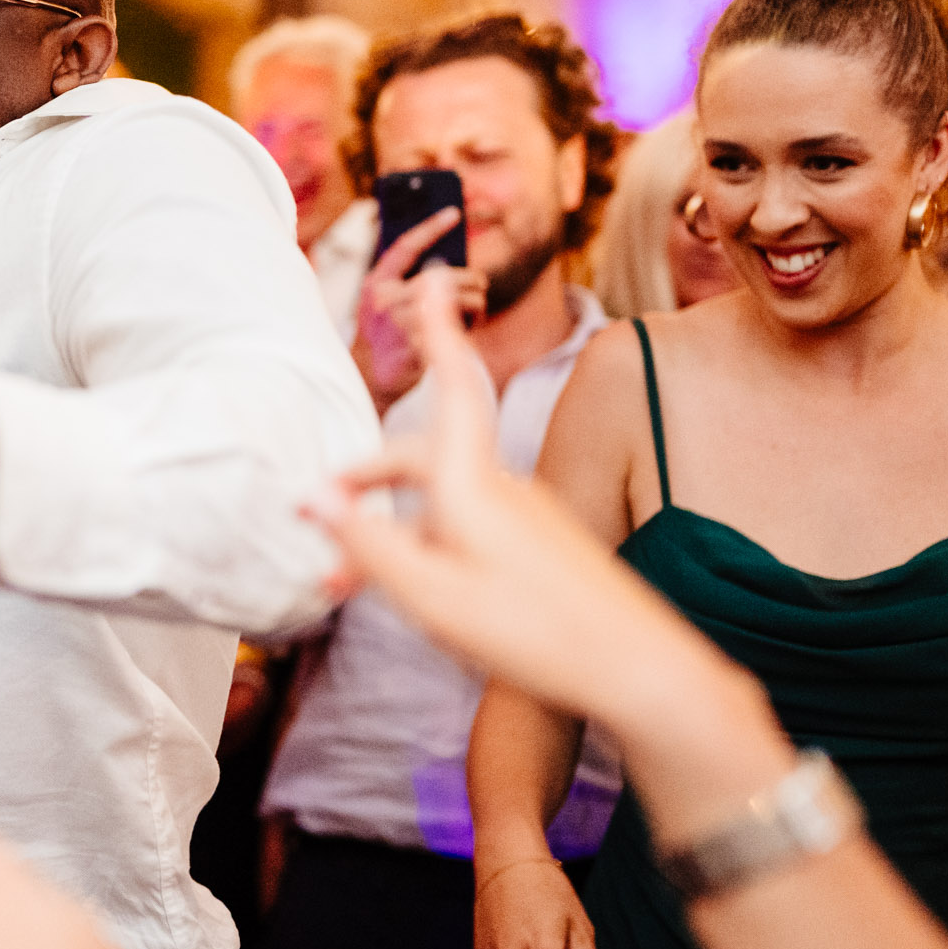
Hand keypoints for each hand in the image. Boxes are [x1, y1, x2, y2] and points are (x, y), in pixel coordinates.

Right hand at [308, 275, 745, 736]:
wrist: (639, 671)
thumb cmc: (531, 633)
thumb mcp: (427, 594)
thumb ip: (364, 542)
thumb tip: (308, 498)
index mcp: (471, 485)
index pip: (453, 386)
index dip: (439, 331)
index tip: (433, 277)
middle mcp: (501, 488)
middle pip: (422, 457)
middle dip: (367, 475)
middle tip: (320, 512)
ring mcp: (525, 517)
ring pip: (439, 501)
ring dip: (389, 527)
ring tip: (347, 583)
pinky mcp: (540, 547)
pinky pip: (466, 527)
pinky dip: (425, 544)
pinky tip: (415, 594)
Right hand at [353, 209, 483, 407]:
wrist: (373, 377)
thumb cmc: (386, 334)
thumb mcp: (386, 301)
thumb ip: (407, 278)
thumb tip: (444, 259)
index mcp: (377, 284)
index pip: (404, 247)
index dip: (429, 227)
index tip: (453, 213)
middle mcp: (386, 300)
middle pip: (440, 274)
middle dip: (469, 278)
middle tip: (480, 284)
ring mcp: (400, 322)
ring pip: (456, 297)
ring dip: (475, 302)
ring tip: (477, 306)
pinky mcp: (418, 343)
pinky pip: (458, 323)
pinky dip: (470, 322)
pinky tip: (470, 325)